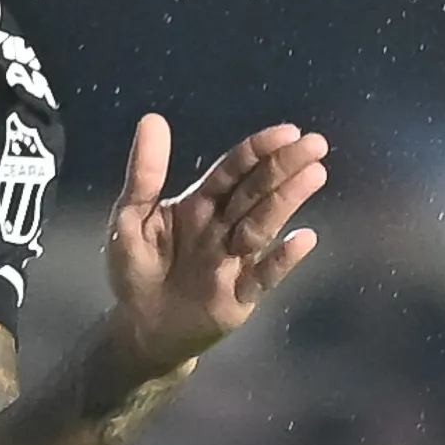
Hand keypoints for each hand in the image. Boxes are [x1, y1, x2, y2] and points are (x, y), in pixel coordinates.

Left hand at [100, 118, 327, 376]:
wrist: (141, 326)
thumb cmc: (136, 269)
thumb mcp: (129, 218)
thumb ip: (144, 174)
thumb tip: (152, 118)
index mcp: (201, 204)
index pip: (233, 171)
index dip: (257, 150)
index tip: (287, 132)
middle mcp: (225, 227)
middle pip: (257, 191)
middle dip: (285, 166)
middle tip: (316, 144)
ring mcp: (237, 260)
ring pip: (265, 224)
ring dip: (289, 200)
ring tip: (315, 174)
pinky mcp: (241, 296)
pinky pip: (264, 275)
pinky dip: (283, 259)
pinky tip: (304, 238)